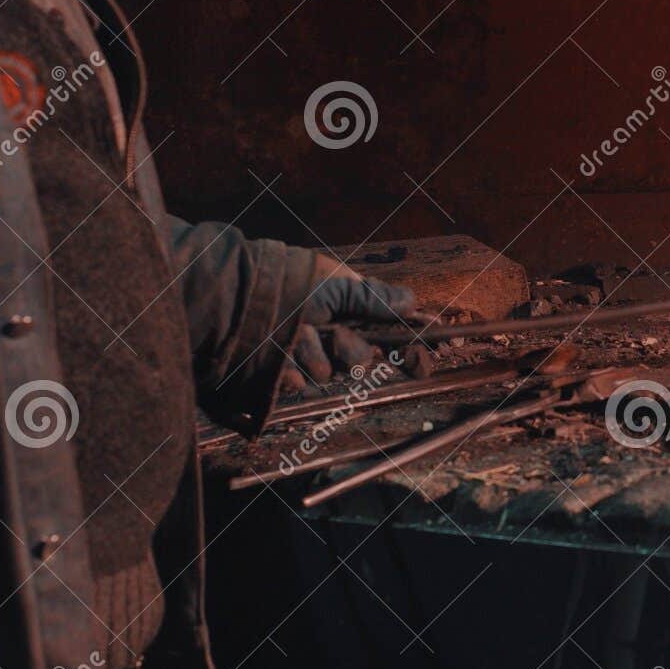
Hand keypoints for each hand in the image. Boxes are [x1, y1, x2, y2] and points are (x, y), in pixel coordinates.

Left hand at [280, 258, 421, 392]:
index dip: (411, 348)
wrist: (238, 300)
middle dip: (348, 348)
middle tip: (333, 332)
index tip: (430, 359)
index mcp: (348, 314)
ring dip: (312, 354)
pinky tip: (279, 355)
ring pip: (328, 373)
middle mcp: (331, 337)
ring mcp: (306, 358)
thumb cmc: (289, 284)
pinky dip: (290, 370)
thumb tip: (414, 302)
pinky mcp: (281, 377)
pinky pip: (299, 385)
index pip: (389, 335)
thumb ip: (374, 297)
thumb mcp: (336, 284)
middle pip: (360, 360)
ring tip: (293, 334)